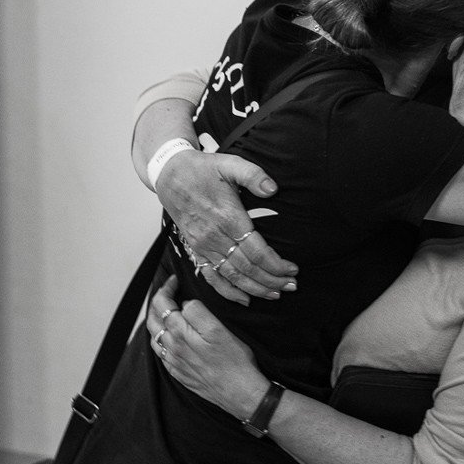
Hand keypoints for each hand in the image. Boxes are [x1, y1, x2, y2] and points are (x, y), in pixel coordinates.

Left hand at [147, 276, 267, 420]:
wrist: (239, 393)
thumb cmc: (235, 361)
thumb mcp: (219, 329)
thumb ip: (197, 313)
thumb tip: (183, 304)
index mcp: (181, 333)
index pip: (163, 304)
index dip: (166, 289)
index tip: (174, 281)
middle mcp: (172, 348)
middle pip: (153, 320)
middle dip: (157, 302)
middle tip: (167, 291)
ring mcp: (174, 362)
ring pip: (154, 337)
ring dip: (155, 321)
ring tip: (164, 312)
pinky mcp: (179, 373)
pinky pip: (161, 354)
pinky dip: (160, 341)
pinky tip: (169, 339)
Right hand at [155, 150, 298, 305]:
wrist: (170, 175)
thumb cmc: (202, 169)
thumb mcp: (230, 163)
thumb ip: (253, 175)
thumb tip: (272, 189)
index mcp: (227, 218)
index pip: (257, 251)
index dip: (276, 264)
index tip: (293, 270)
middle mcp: (214, 236)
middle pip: (247, 268)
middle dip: (271, 280)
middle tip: (292, 286)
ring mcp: (203, 246)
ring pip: (232, 276)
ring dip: (255, 288)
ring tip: (275, 294)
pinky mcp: (196, 250)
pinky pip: (212, 277)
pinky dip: (228, 291)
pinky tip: (244, 299)